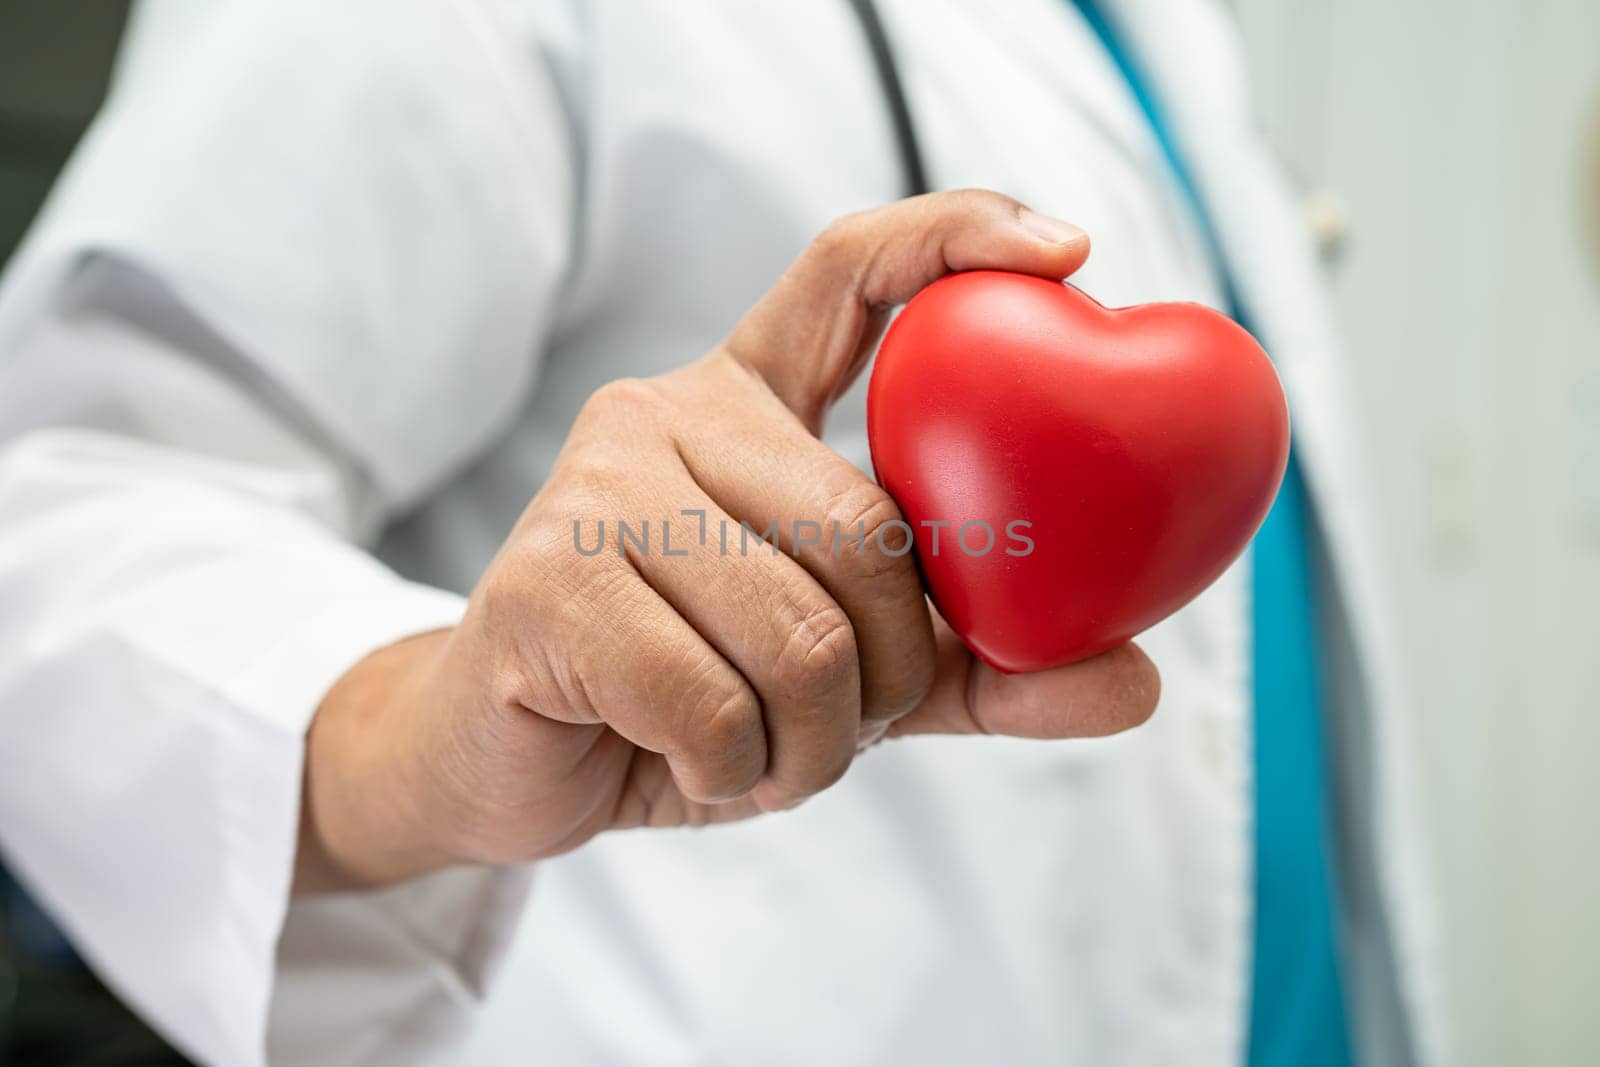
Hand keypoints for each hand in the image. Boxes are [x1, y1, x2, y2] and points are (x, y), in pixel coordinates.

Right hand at [296, 190, 1159, 889]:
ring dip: (812, 740)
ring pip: (798, 630)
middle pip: (865, 528)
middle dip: (893, 671)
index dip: (958, 235)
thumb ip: (976, 669)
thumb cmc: (684, 695)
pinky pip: (710, 698)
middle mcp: (666, 414)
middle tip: (849, 723)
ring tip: (760, 753)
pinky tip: (691, 764)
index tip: (1067, 250)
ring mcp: (594, 488)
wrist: (504, 762)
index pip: (849, 271)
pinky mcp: (543, 583)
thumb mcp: (849, 679)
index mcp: (745, 403)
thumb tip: (1137, 684)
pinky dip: (733, 767)